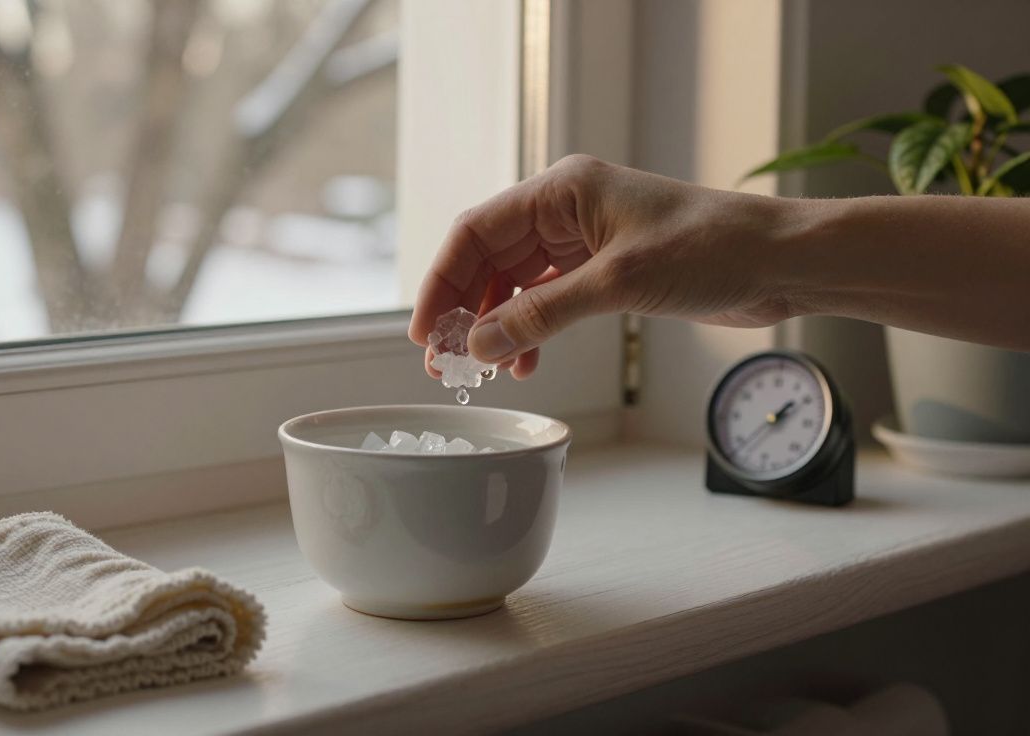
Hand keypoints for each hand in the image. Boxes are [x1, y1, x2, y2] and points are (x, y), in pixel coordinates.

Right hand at [408, 155, 803, 378]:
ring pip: (515, 284)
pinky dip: (530, 331)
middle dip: (464, 309)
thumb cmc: (712, 248)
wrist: (779, 263)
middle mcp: (567, 211)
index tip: (424, 329)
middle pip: (489, 260)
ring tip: (480, 370)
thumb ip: (542, 313)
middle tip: (444, 359)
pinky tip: (523, 362)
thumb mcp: (617, 282)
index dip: (442, 281)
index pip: (477, 232)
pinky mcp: (605, 271)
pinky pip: (547, 300)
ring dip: (495, 325)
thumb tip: (479, 343)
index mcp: (562, 190)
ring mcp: (585, 242)